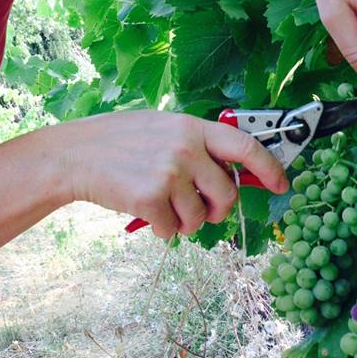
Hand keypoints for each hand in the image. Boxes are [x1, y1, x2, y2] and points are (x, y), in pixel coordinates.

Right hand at [53, 110, 288, 238]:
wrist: (74, 156)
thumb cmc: (119, 143)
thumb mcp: (164, 129)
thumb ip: (198, 145)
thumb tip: (234, 171)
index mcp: (193, 127)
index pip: (246, 146)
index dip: (270, 168)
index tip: (282, 185)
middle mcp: (186, 148)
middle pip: (227, 193)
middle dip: (219, 211)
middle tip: (204, 212)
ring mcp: (169, 173)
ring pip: (200, 218)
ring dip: (186, 223)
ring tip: (164, 208)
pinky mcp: (150, 199)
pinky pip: (173, 230)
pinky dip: (162, 229)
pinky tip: (145, 212)